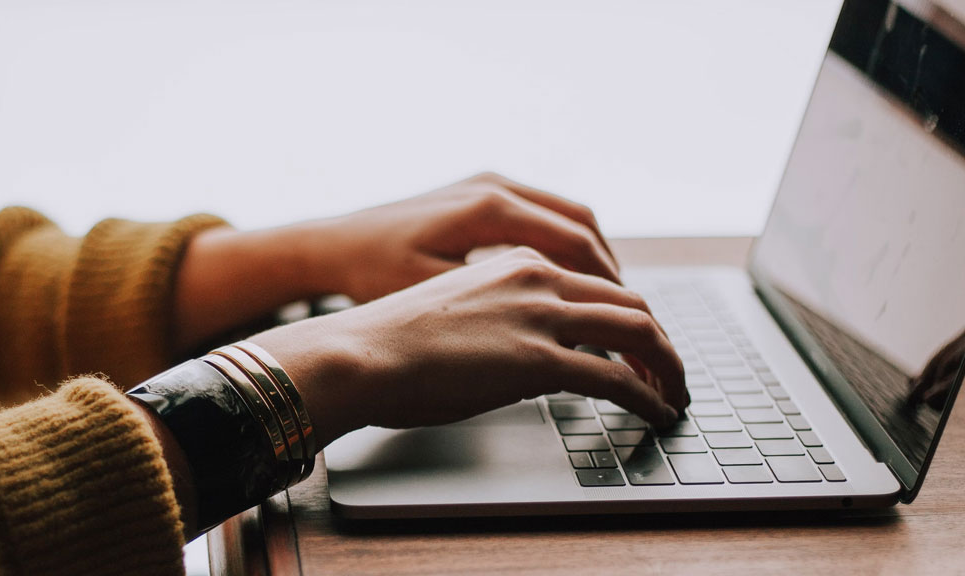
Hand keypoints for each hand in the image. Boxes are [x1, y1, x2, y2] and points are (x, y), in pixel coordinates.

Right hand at [251, 247, 686, 443]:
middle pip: (629, 300)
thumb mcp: (452, 307)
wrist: (358, 353)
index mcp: (514, 260)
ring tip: (674, 394)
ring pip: (638, 331)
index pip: (595, 280)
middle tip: (669, 370)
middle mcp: (536, 277)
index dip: (626, 313)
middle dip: (660, 339)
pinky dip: (648, 396)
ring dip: (667, 366)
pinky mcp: (539, 360)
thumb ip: (496, 314)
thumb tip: (513, 349)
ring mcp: (541, 316)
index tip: (636, 341)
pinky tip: (656, 412)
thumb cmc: (387, 340)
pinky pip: (618, 378)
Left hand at [301, 172, 619, 302]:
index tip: (629, 323)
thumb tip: (562, 336)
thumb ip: (499, 308)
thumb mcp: (436, 298)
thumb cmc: (373, 275)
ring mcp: (488, 184)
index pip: (576, 245)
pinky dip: (566, 247)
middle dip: (612, 275)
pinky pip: (543, 215)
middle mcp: (495, 186)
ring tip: (610, 304)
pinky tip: (570, 284)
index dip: (609, 288)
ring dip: (593, 259)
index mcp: (489, 209)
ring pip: (567, 217)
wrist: (332, 245)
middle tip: (632, 318)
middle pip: (582, 226)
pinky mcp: (480, 192)